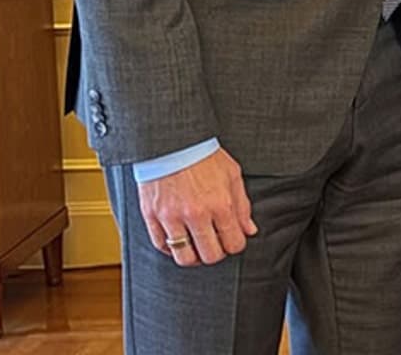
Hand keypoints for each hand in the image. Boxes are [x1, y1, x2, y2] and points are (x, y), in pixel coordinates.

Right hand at [138, 148, 256, 267]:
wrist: (172, 141)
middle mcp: (196, 214)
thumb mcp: (232, 175)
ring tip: (196, 246)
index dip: (235, 245)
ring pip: (184, 258)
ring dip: (193, 256)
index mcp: (220, 204)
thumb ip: (242, 206)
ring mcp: (171, 217)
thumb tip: (249, 230)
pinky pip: (160, 246)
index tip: (232, 240)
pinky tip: (178, 239)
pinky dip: (170, 248)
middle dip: (216, 253)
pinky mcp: (152, 216)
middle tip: (215, 244)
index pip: (233, 244)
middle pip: (210, 256)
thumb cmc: (203, 155)